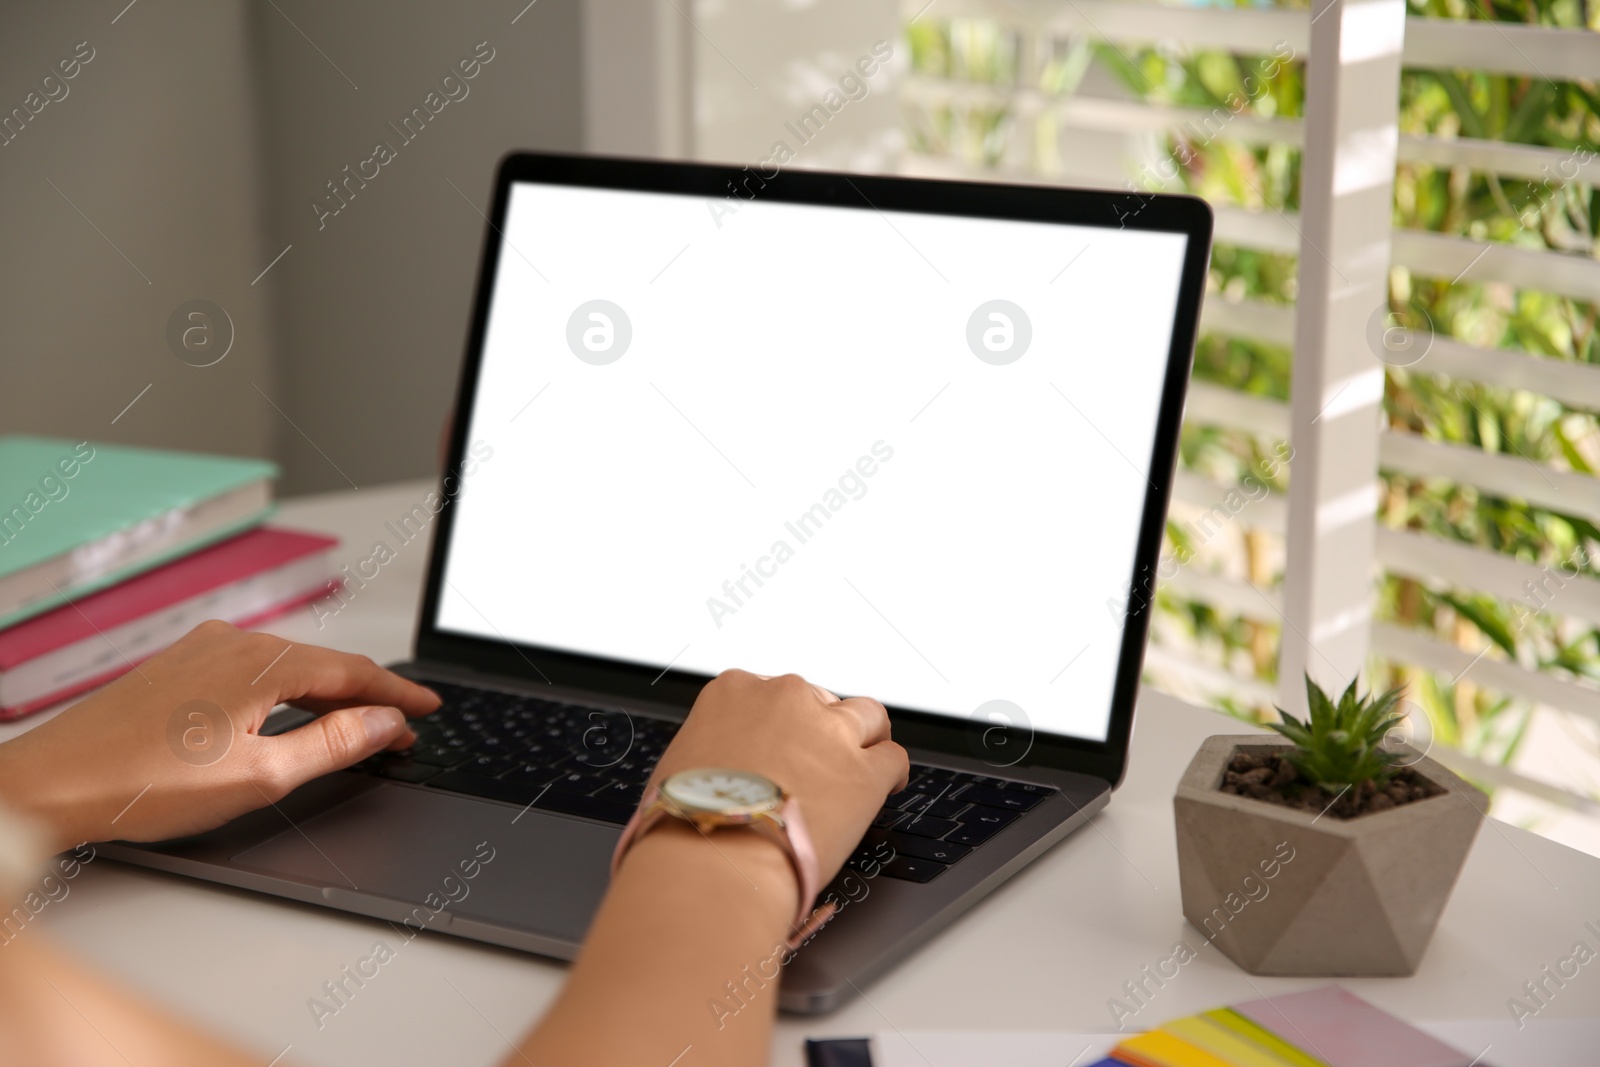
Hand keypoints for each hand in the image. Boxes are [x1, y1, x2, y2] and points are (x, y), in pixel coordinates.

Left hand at [0, 620, 439, 854]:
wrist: (51, 784)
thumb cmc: (143, 785)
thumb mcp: (261, 776)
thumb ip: (334, 744)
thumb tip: (383, 724)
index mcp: (262, 662)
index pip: (354, 672)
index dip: (398, 695)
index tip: (429, 710)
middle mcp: (235, 643)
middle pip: (324, 665)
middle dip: (369, 697)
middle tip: (401, 729)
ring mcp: (203, 650)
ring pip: (289, 666)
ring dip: (328, 694)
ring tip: (357, 724)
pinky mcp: (179, 666)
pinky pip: (255, 669)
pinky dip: (289, 691)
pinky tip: (292, 713)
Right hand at [650, 670, 908, 883]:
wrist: (713, 859)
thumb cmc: (686, 821)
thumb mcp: (680, 765)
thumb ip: (712, 751)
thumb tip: (718, 770)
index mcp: (734, 692)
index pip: (770, 692)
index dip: (780, 722)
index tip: (781, 741)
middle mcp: (785, 699)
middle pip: (819, 701)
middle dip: (819, 730)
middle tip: (816, 761)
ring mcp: (829, 731)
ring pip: (867, 716)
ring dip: (866, 738)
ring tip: (864, 760)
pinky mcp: (864, 771)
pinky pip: (894, 758)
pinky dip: (893, 773)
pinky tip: (888, 786)